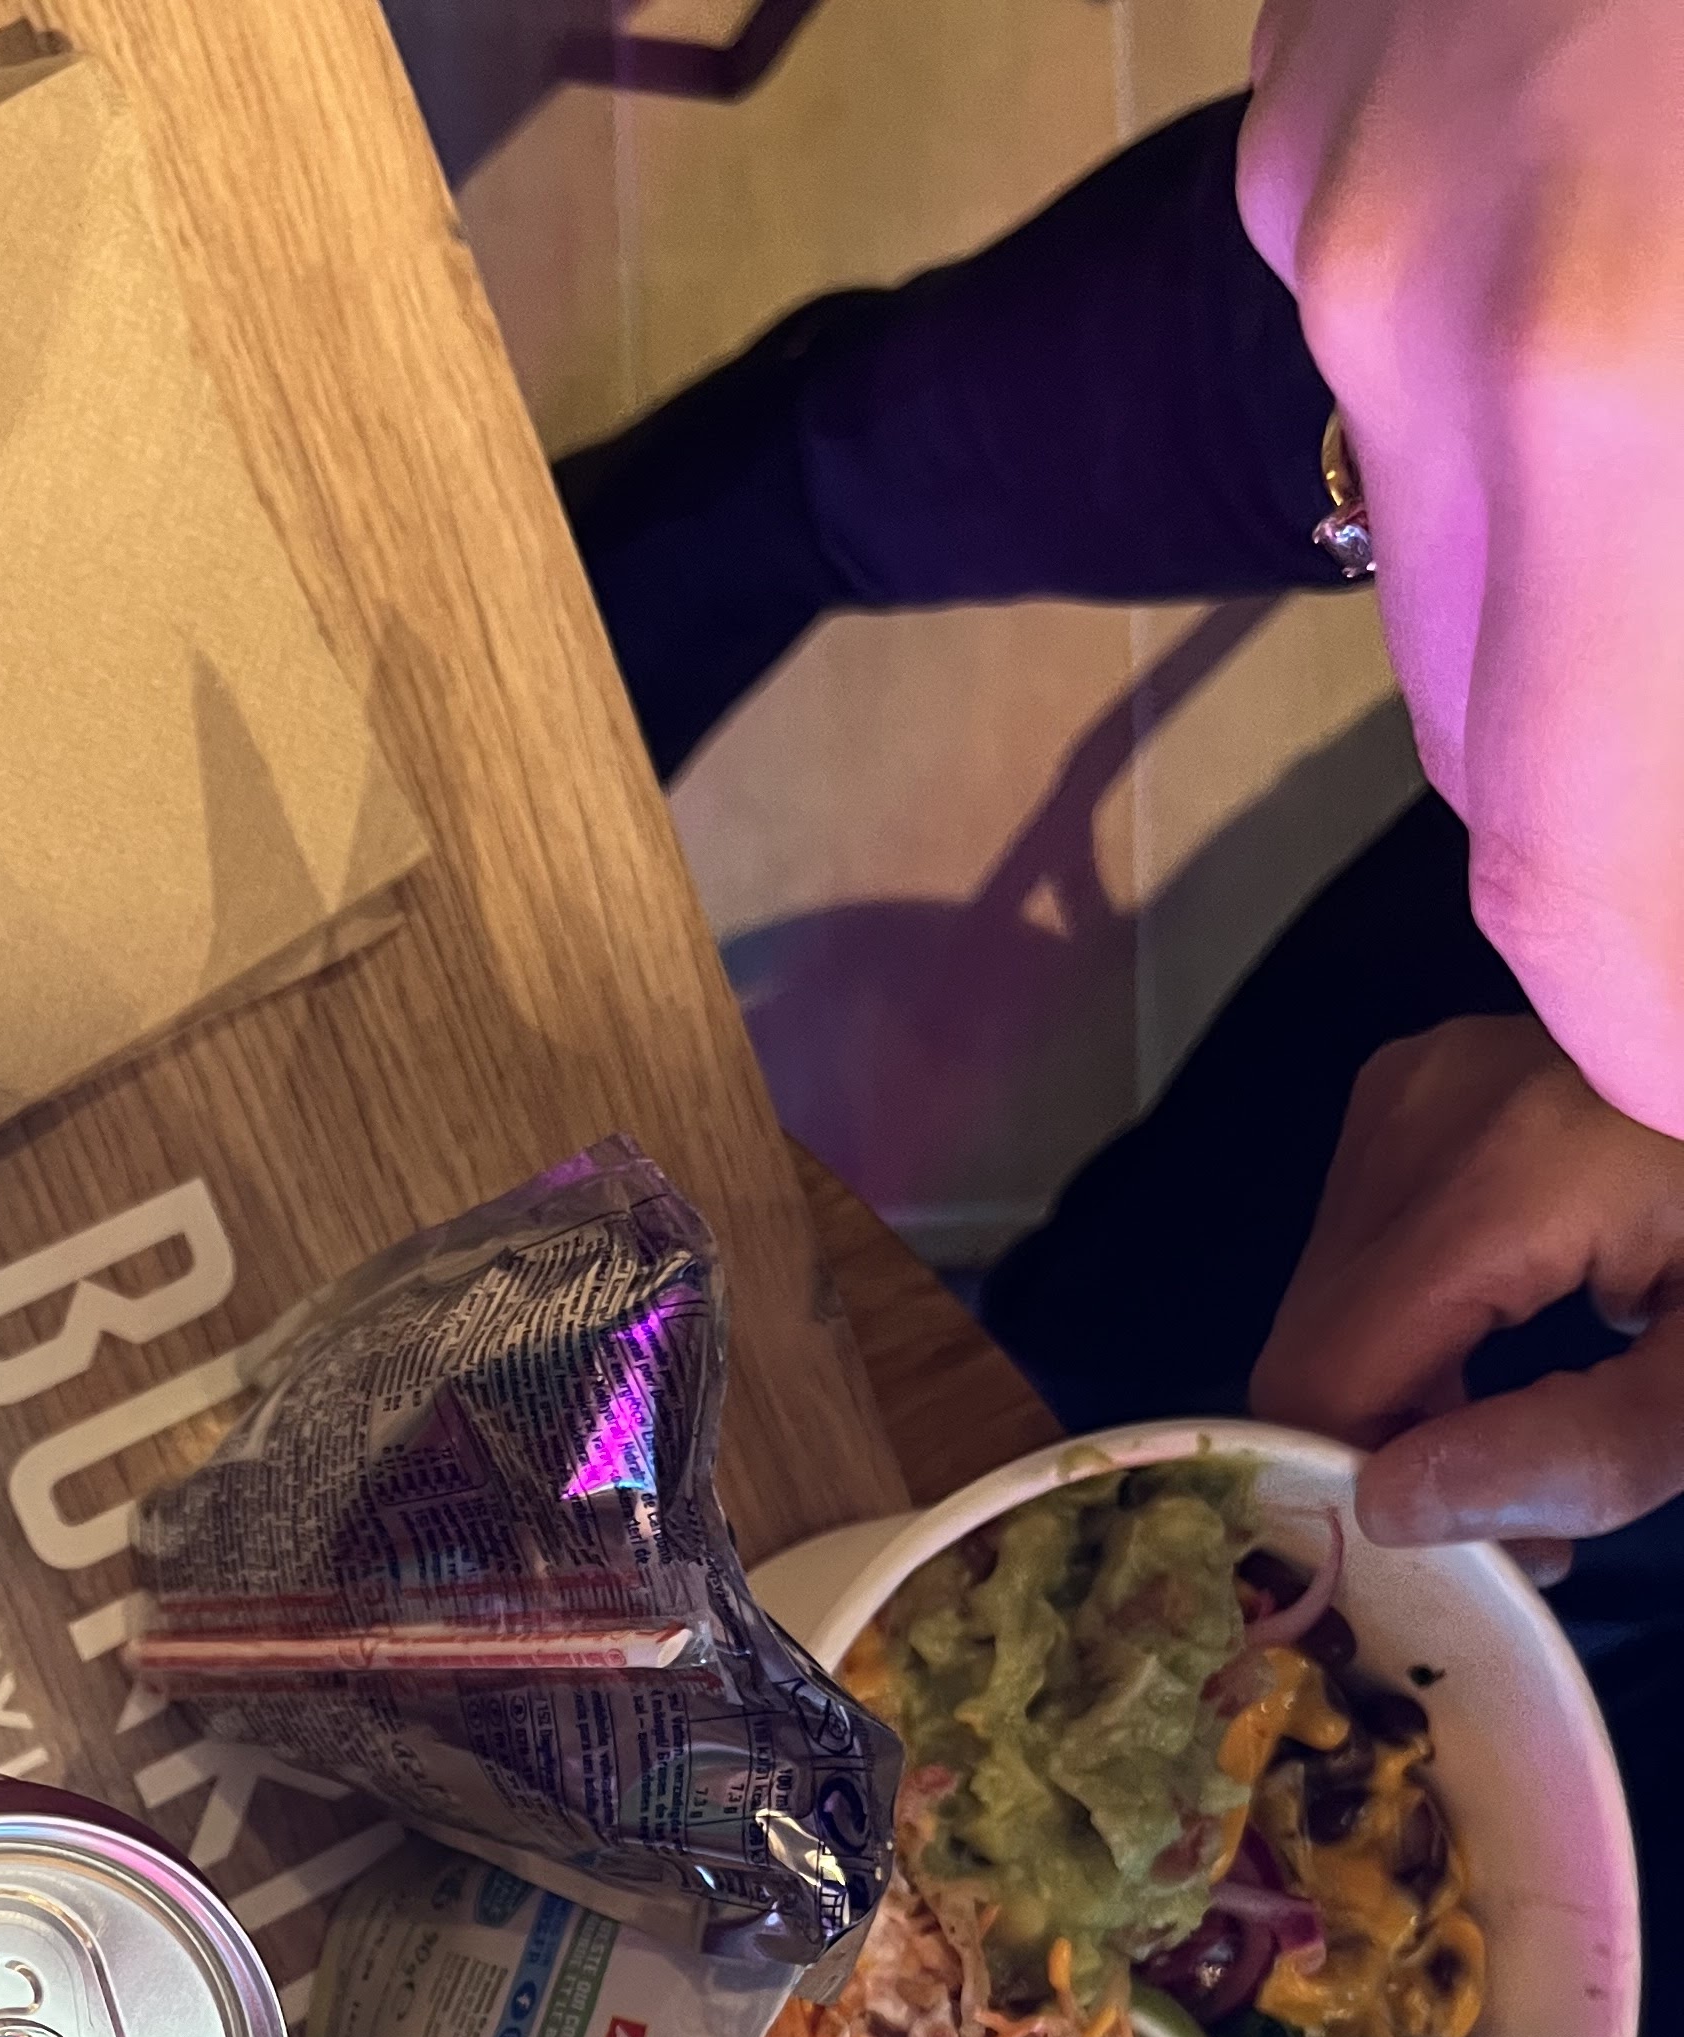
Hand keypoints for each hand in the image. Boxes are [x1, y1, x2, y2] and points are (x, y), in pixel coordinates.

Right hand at [1239, 0, 1683, 1135]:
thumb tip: (1659, 907)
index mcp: (1645, 386)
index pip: (1586, 899)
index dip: (1661, 1016)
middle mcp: (1449, 322)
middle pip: (1506, 762)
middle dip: (1649, 804)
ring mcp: (1349, 192)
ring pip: (1463, 563)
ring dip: (1613, 596)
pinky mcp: (1315, 93)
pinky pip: (1423, 360)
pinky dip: (1562, 388)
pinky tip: (1682, 263)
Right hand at [1248, 1016, 1683, 1577]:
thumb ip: (1584, 1453)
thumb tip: (1387, 1509)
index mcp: (1501, 1177)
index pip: (1324, 1377)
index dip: (1366, 1483)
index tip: (1480, 1538)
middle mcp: (1416, 1120)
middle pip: (1316, 1347)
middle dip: (1394, 1444)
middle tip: (1521, 1497)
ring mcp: (1406, 1094)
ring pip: (1323, 1306)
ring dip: (1396, 1387)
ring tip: (1518, 1409)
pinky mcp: (1408, 1090)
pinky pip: (1354, 1248)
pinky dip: (1405, 1317)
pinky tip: (1500, 1324)